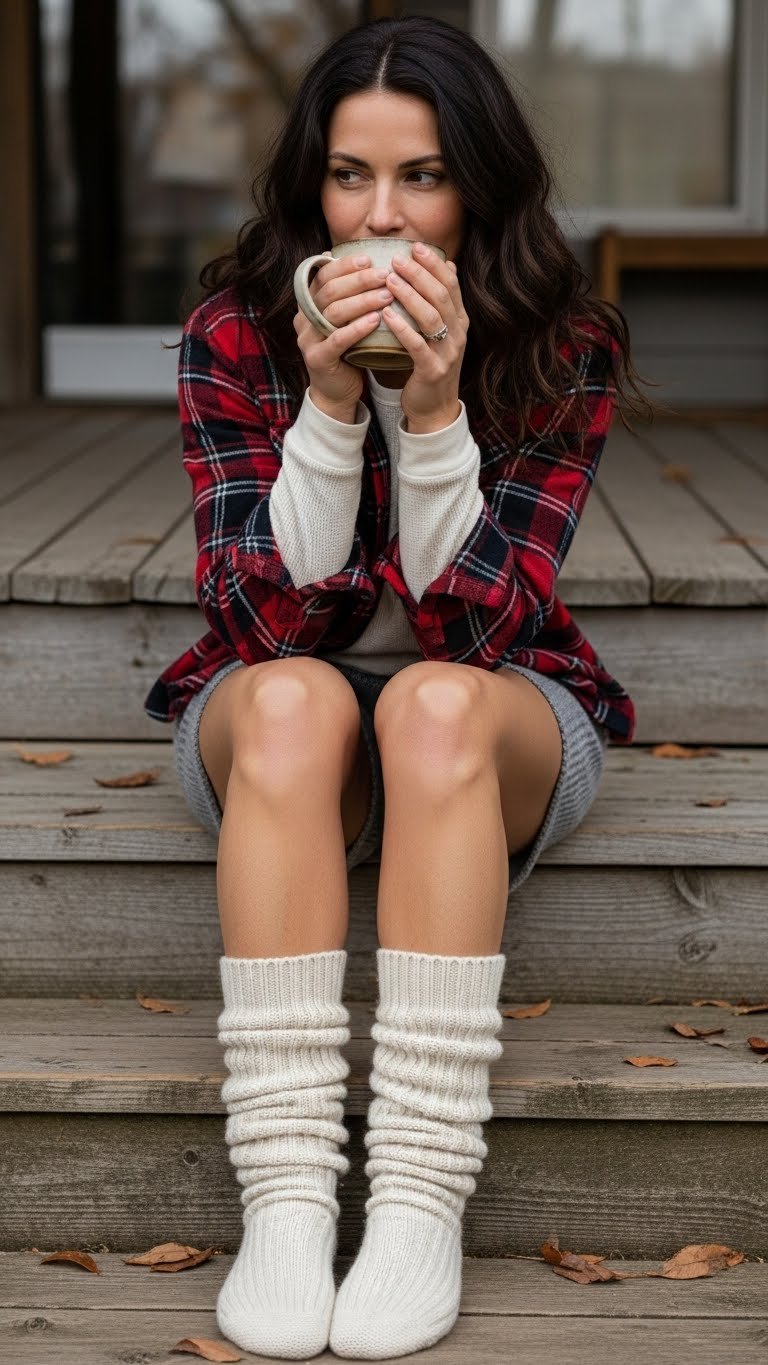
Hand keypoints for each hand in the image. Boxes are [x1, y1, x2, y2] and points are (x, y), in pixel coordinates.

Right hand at [293, 254, 394, 417]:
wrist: (337, 391)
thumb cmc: (348, 349)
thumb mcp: (347, 318)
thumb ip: (350, 294)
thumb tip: (366, 258)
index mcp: (310, 303)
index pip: (323, 275)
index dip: (345, 265)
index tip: (369, 258)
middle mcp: (304, 318)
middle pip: (329, 291)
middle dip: (359, 280)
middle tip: (384, 274)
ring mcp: (308, 339)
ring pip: (334, 312)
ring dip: (362, 301)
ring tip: (387, 295)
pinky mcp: (317, 359)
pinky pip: (337, 340)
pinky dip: (357, 328)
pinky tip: (376, 320)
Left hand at [380, 244, 468, 432]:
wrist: (434, 408)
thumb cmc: (430, 364)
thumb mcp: (441, 330)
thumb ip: (443, 301)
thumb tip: (449, 264)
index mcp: (459, 320)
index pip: (451, 283)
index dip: (434, 263)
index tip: (415, 247)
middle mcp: (458, 333)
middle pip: (441, 295)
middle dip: (420, 274)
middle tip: (397, 258)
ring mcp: (448, 352)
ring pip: (431, 316)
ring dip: (410, 295)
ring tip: (390, 280)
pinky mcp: (433, 370)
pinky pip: (417, 345)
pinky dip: (402, 328)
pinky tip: (386, 315)